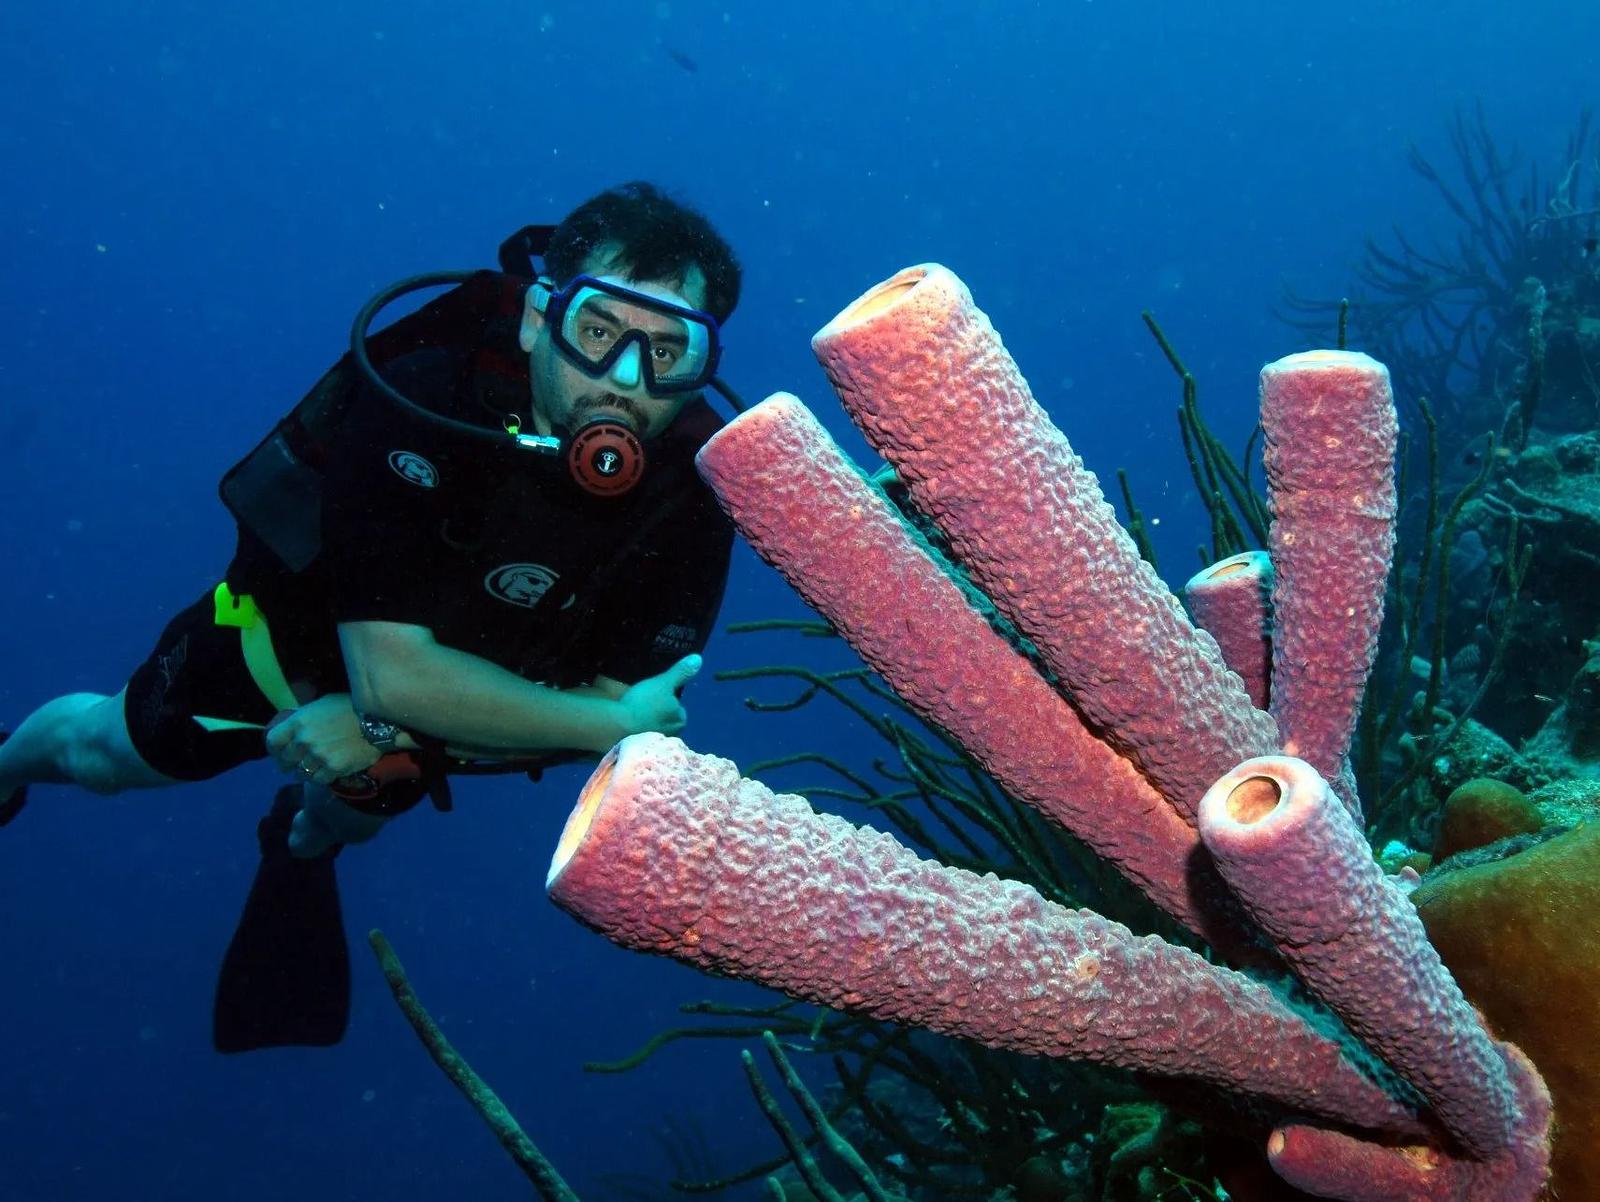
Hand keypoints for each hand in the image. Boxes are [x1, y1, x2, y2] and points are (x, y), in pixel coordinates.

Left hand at [265, 694, 382, 785]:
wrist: (378, 720)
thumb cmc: (350, 707)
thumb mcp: (322, 704)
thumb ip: (305, 718)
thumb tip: (294, 728)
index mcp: (299, 722)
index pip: (272, 741)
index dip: (274, 748)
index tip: (279, 751)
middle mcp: (304, 740)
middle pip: (285, 760)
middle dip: (289, 762)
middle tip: (296, 762)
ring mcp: (318, 756)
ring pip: (301, 773)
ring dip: (305, 771)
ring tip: (313, 768)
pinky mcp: (334, 769)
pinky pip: (319, 780)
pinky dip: (321, 777)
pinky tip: (327, 771)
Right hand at [616, 654, 702, 739]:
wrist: (617, 727)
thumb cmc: (644, 704)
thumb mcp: (663, 682)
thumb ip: (680, 673)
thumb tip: (699, 659)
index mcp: (680, 720)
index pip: (678, 707)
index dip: (666, 700)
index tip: (654, 696)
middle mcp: (673, 735)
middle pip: (668, 719)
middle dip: (658, 714)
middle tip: (643, 704)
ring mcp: (657, 743)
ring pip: (655, 728)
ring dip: (648, 723)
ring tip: (635, 714)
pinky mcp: (641, 748)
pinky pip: (643, 736)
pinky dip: (638, 731)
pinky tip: (628, 725)